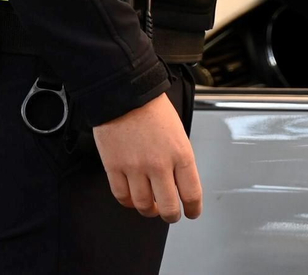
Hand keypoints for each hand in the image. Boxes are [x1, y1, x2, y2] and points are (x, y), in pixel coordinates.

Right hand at [93, 93, 201, 222]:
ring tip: (150, 205)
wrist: (124, 92)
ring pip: (144, 206)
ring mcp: (135, 168)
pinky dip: (128, 202)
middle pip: (168, 208)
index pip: (192, 194)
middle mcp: (159, 164)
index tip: (191, 212)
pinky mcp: (114, 167)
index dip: (193, 209)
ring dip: (149, 210)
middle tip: (170, 213)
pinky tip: (132, 196)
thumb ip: (179, 159)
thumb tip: (179, 183)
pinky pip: (122, 196)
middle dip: (171, 215)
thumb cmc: (152, 107)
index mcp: (181, 154)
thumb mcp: (178, 132)